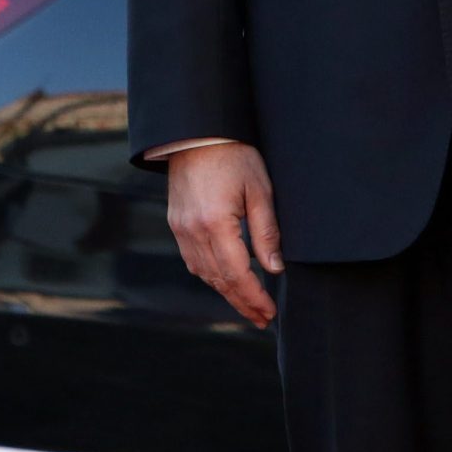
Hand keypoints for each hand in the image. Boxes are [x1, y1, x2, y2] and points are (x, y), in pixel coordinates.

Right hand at [165, 143, 282, 328]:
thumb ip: (266, 232)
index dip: (255, 297)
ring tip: (247, 304)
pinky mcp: (176, 222)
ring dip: (225, 292)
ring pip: (203, 273)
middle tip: (262, 318)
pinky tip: (224, 280)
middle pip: (219, 280)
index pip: (238, 274)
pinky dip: (210, 275)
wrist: (197, 133)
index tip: (270, 312)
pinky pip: (192, 260)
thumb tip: (275, 269)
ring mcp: (181, 228)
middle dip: (242, 302)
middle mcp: (193, 231)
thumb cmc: (233, 156)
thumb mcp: (259, 190)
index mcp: (216, 223)